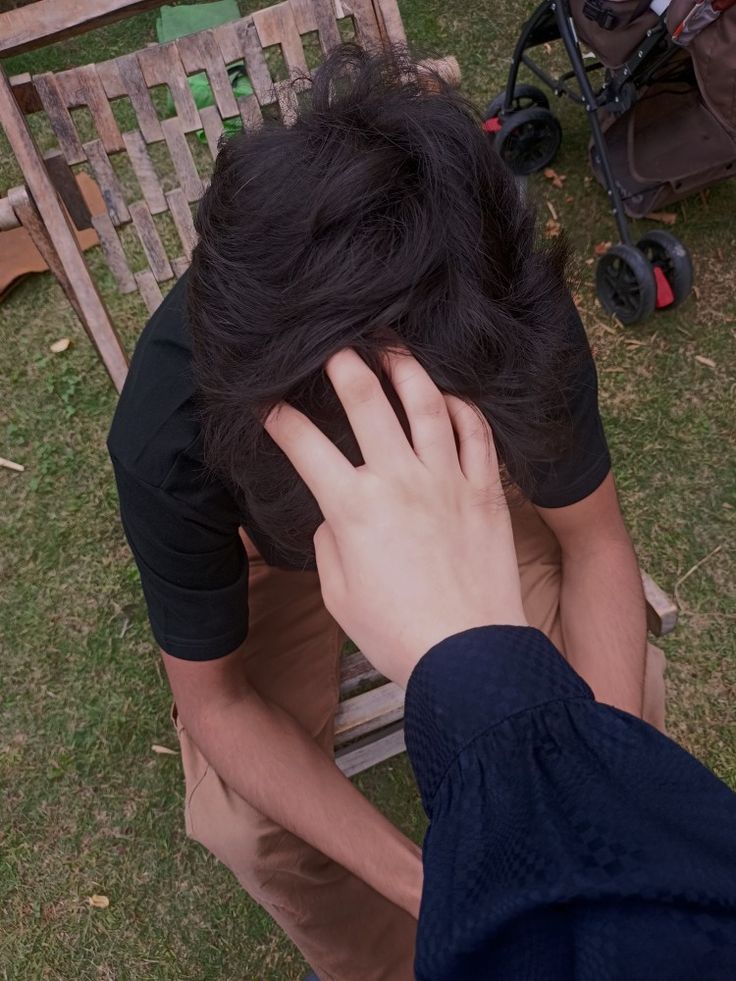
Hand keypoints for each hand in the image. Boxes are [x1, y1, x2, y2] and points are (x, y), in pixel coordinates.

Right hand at [265, 349, 526, 687]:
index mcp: (353, 507)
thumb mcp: (338, 594)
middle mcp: (399, 481)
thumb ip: (330, 542)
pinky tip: (450, 397)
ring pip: (427, 404)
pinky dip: (463, 408)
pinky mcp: (485, 491)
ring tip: (393, 349)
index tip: (268, 405)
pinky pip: (477, 434)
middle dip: (344, 365)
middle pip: (367, 401)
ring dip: (406, 368)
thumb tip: (337, 514)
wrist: (469, 657)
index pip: (304, 445)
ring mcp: (447, 481)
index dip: (280, 419)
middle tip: (335, 347)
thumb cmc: (397, 633)